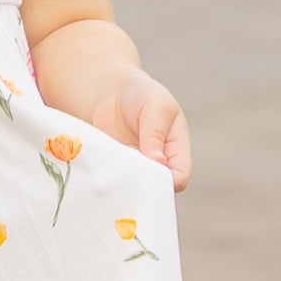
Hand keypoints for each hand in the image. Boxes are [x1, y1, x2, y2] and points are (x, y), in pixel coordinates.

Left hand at [85, 67, 190, 190]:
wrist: (115, 93)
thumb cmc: (143, 95)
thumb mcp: (156, 107)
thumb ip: (155, 133)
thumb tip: (158, 162)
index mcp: (177, 151)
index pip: (180, 176)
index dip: (169, 182)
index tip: (151, 175)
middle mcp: (159, 165)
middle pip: (156, 188)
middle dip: (144, 187)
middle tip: (127, 176)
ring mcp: (137, 168)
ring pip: (133, 187)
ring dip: (124, 182)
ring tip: (112, 169)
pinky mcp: (117, 168)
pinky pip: (114, 180)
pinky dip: (108, 178)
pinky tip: (99, 170)